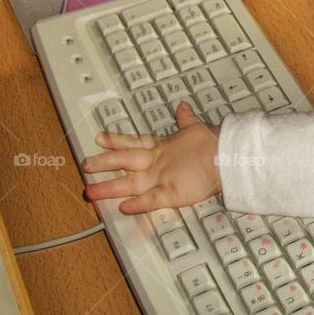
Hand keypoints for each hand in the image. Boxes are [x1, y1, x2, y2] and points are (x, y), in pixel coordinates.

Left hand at [83, 102, 221, 214]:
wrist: (227, 154)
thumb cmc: (213, 142)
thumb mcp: (196, 127)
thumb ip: (186, 119)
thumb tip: (182, 107)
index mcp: (162, 146)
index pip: (134, 142)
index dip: (115, 140)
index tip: (99, 138)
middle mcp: (157, 162)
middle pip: (125, 160)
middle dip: (103, 163)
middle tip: (86, 164)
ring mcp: (162, 177)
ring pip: (129, 183)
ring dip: (109, 187)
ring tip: (90, 192)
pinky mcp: (172, 193)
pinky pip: (151, 200)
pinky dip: (137, 204)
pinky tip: (123, 208)